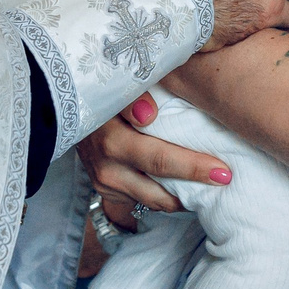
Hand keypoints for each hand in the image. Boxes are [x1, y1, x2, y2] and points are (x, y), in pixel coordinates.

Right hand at [77, 92, 232, 255]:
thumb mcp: (116, 88)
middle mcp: (107, 168)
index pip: (159, 159)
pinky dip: (165, 195)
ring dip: (182, 196)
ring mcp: (104, 184)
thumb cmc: (102, 94)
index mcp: (111, 140)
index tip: (223, 172)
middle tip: (227, 181)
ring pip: (153, 200)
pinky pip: (142, 200)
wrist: (61, 112)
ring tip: (210, 186)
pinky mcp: (105, 192)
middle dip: (195, 186)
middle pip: (160, 187)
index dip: (193, 167)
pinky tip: (184, 186)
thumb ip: (133, 97)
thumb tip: (149, 114)